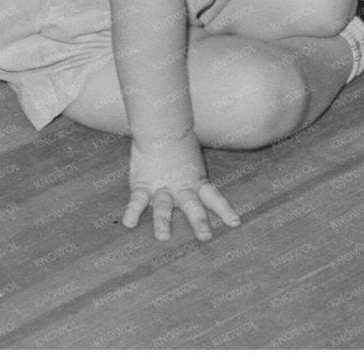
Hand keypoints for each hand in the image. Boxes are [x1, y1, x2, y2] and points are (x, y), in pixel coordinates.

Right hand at [122, 134, 238, 241]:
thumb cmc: (178, 142)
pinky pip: (137, 200)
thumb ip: (196, 175)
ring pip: (163, 207)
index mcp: (196, 182)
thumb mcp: (194, 160)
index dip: (224, 210)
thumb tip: (202, 182)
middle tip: (205, 236)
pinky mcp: (142, 185)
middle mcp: (181, 188)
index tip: (235, 223)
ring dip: (163, 221)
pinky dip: (132, 211)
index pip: (214, 197)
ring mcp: (161, 188)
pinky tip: (128, 223)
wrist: (158, 127)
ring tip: (163, 237)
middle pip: (191, 206)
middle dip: (198, 221)